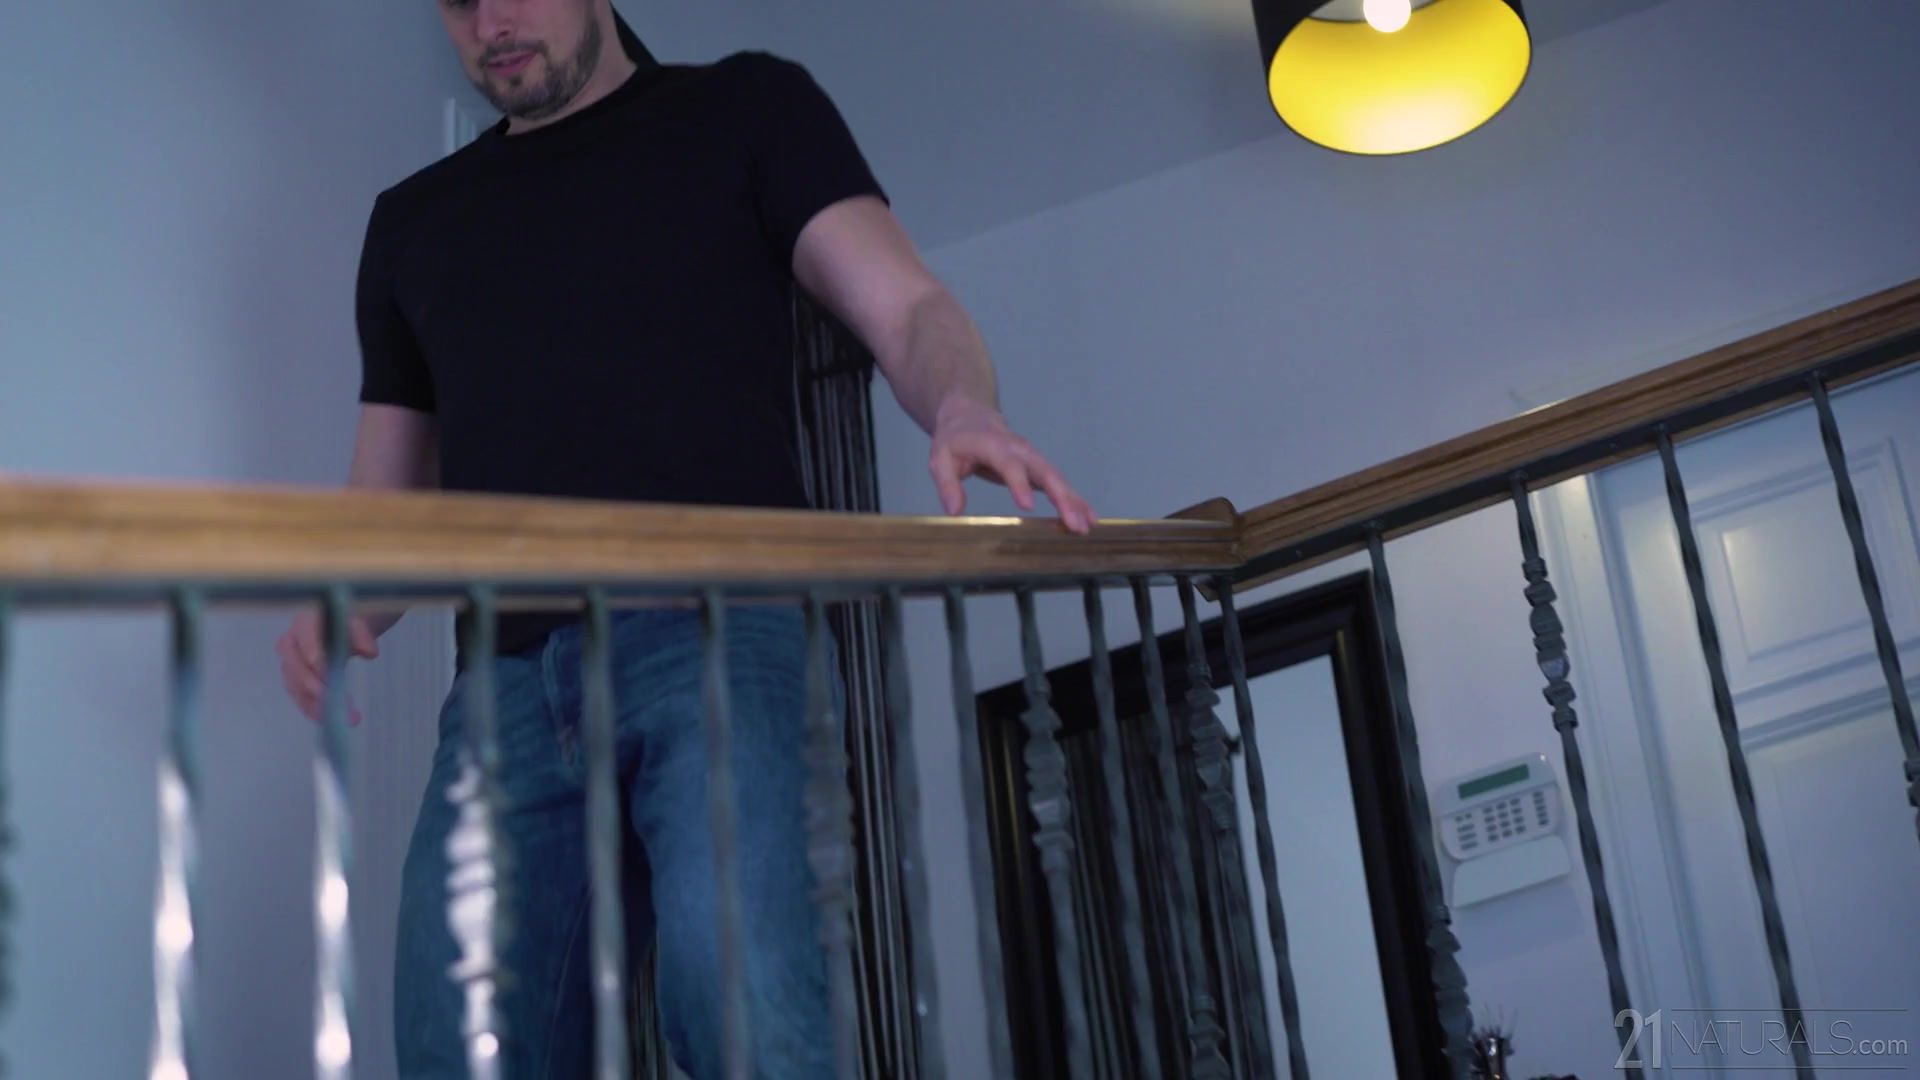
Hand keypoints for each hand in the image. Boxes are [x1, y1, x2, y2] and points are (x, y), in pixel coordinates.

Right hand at [275, 609, 379, 723]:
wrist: (343, 630)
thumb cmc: (349, 623)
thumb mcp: (360, 622)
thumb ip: (363, 634)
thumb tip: (369, 652)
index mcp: (305, 623)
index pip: (304, 637)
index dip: (312, 653)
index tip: (324, 670)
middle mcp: (291, 645)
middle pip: (296, 668)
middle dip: (317, 688)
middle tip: (338, 702)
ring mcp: (291, 666)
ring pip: (298, 689)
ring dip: (319, 706)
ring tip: (347, 718)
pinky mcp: (296, 684)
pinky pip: (303, 700)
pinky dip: (318, 712)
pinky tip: (335, 722)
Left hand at [929, 397, 1093, 533]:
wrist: (970, 416)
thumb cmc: (954, 439)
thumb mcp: (939, 458)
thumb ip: (947, 484)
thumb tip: (954, 511)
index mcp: (993, 444)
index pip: (1009, 463)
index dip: (1019, 483)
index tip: (1027, 506)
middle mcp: (1019, 449)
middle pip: (1044, 471)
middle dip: (1061, 497)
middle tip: (1073, 523)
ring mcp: (1032, 458)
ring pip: (1057, 478)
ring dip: (1074, 501)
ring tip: (1087, 525)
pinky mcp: (1038, 468)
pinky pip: (1059, 483)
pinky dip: (1075, 500)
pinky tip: (1088, 518)